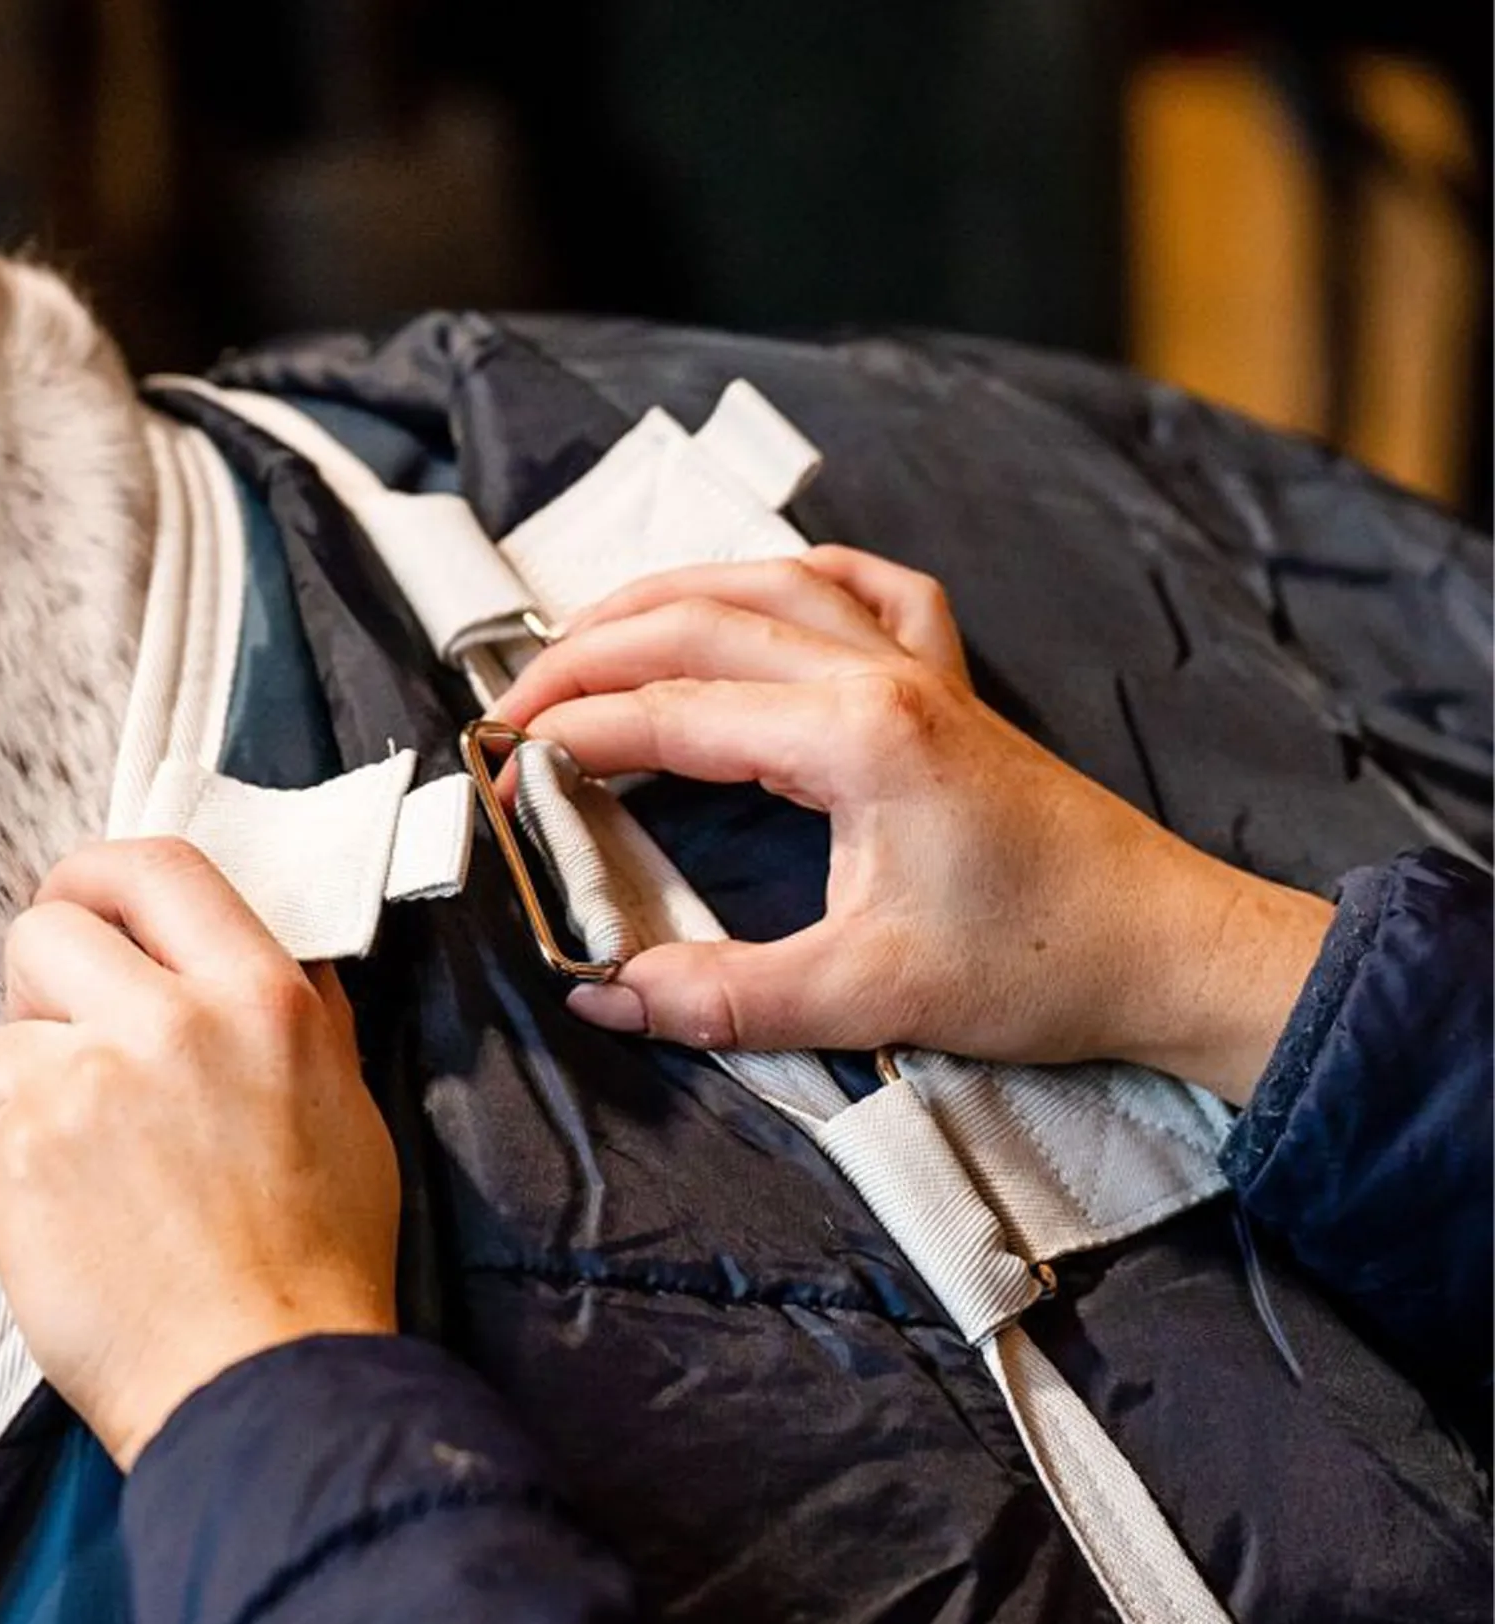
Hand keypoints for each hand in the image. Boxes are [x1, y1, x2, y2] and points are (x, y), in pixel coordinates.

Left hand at [0, 839, 400, 1469]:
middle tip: (74, 1053)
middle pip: (45, 935)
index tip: (81, 902)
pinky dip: (5, 1189)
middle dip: (43, 989)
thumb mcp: (344, 1101)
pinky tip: (68, 1235)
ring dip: (27, 1105)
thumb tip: (231, 952)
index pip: (156, 867)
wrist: (269, 1382)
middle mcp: (167, 1025)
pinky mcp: (14, 1167)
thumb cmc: (319, 1261)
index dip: (98, 874)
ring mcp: (80, 1093)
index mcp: (258, 998)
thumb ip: (287, 1011)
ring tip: (94, 1183)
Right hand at [491, 548, 1332, 1105]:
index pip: (671, 713)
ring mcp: (920, 667)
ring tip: (587, 636)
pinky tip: (760, 592)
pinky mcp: (949, 685)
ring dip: (664, 600)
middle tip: (512, 704)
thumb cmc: (1042, 966)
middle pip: (697, 622)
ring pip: (765, 586)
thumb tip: (607, 996)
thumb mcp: (866, 996)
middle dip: (587, 654)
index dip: (572, 739)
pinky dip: (792, 578)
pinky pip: (864, 588)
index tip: (506, 773)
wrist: (1165, 948)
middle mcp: (882, 674)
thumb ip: (723, 997)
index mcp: (856, 737)